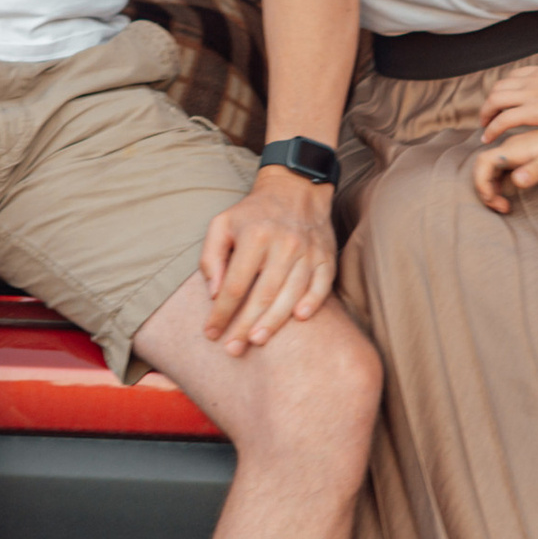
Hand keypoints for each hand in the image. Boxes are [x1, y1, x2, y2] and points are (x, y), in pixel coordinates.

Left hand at [200, 168, 335, 353]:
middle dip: (245, 325)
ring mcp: (308, 252)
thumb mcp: (221, 224)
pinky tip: (299, 319)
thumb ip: (211, 257)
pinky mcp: (326, 257)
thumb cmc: (252, 213)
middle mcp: (283, 245)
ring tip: (256, 341)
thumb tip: (214, 293)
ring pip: (291, 294)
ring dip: (274, 322)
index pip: (234, 285)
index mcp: (254, 237)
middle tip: (233, 349)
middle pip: (262, 295)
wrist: (295, 189)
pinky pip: (321, 285)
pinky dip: (312, 303)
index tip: (211, 333)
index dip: (221, 313)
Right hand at [471, 126, 537, 213]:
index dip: (481, 183)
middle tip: (502, 208)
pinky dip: (500, 183)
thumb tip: (516, 182)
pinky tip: (512, 192)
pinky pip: (501, 168)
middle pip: (483, 167)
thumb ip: (536, 170)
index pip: (483, 163)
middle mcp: (511, 147)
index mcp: (515, 148)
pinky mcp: (523, 153)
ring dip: (492, 187)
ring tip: (506, 204)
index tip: (494, 201)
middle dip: (485, 189)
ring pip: (491, 169)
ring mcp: (516, 150)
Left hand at [480, 63, 537, 147]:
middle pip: (501, 86)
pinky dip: (491, 128)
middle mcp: (535, 79)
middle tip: (489, 115)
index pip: (517, 75)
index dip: (506, 88)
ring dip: (486, 114)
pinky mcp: (532, 111)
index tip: (504, 100)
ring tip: (484, 128)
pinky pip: (502, 120)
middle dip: (491, 101)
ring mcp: (532, 94)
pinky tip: (488, 138)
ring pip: (495, 100)